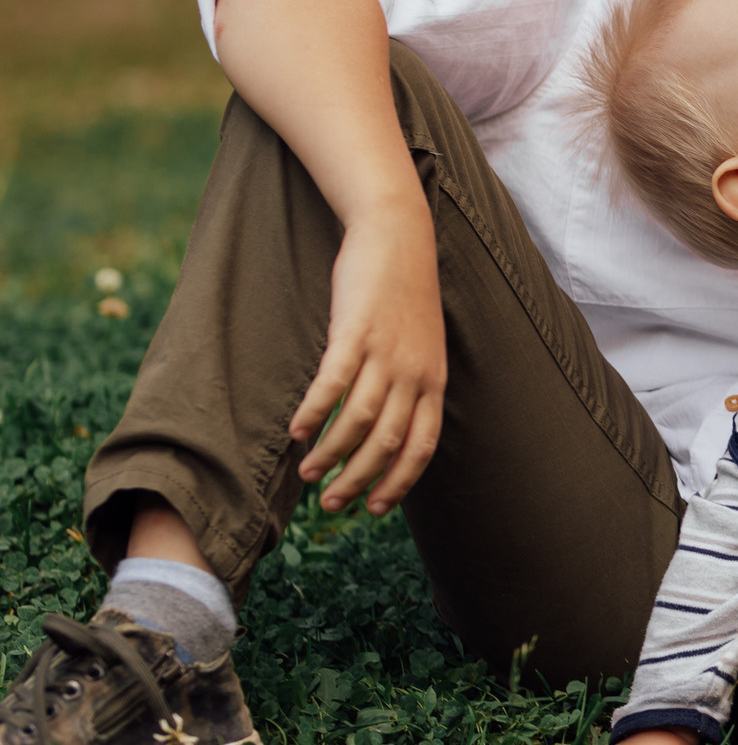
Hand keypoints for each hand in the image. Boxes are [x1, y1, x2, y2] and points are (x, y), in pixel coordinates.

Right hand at [288, 199, 448, 514]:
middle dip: (359, 480)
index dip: (399, 482)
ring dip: (331, 454)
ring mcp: (386, 352)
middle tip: (332, 503)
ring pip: (358, 421)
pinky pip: (333, 384)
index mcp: (434, 380)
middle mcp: (414, 372)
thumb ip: (408, 385)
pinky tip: (297, 432)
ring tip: (309, 473)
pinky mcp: (356, 331)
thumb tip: (385, 427)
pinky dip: (314, 413)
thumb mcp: (420, 345)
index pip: (422, 446)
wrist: (398, 236)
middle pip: (387, 443)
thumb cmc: (403, 296)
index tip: (375, 509)